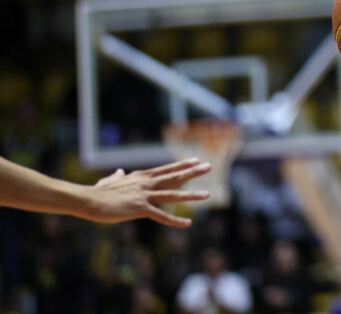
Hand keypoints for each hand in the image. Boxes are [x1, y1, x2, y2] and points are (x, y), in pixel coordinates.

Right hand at [83, 158, 211, 226]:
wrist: (88, 200)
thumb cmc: (97, 192)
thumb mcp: (110, 181)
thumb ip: (118, 177)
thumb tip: (119, 172)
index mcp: (141, 177)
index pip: (166, 169)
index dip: (181, 165)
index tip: (195, 160)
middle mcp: (146, 184)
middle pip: (174, 177)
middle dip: (192, 172)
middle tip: (209, 166)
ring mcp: (145, 196)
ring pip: (173, 195)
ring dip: (191, 196)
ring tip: (207, 194)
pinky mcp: (140, 209)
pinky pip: (161, 216)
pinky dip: (175, 221)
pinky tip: (187, 224)